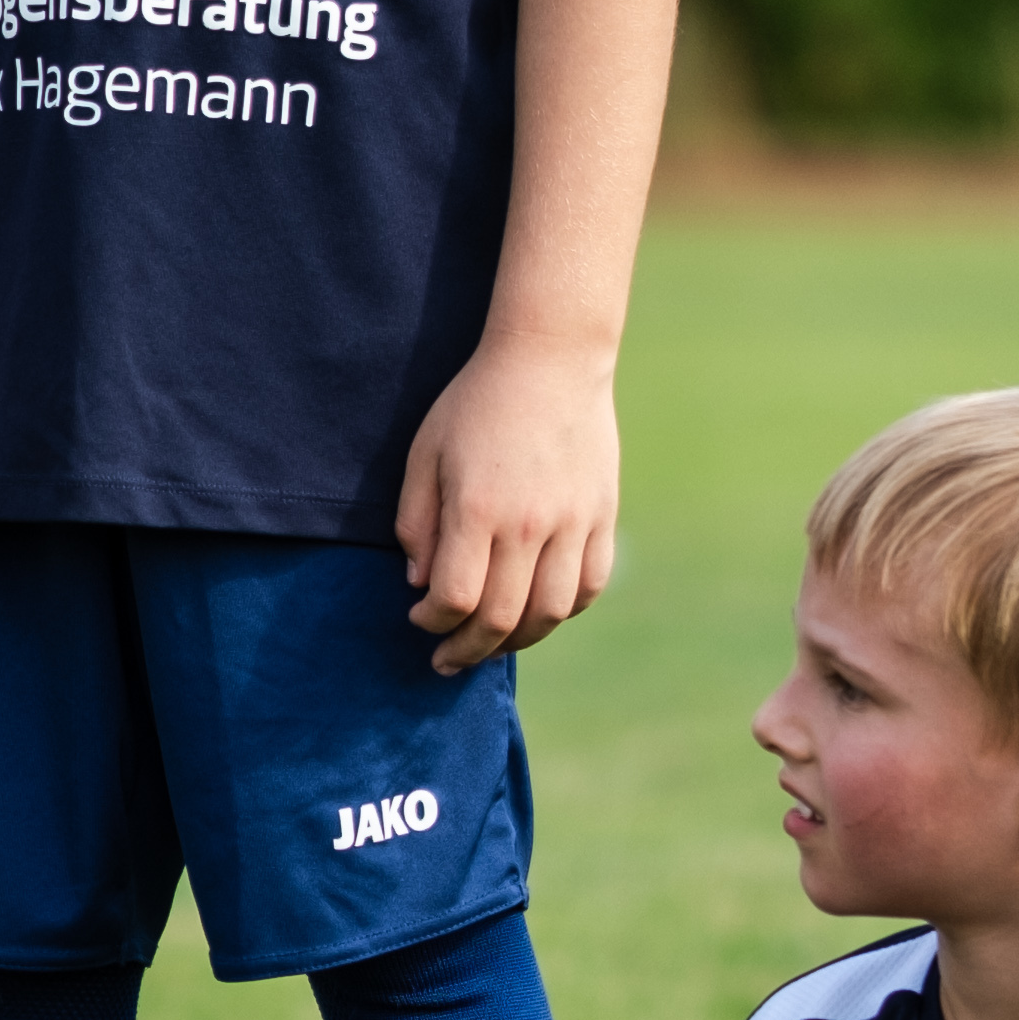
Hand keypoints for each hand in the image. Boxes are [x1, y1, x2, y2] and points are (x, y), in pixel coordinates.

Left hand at [392, 326, 620, 669]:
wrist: (550, 360)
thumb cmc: (474, 404)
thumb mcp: (424, 454)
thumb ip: (417, 523)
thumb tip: (421, 583)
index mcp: (478, 509)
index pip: (456, 598)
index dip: (432, 623)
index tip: (418, 618)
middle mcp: (530, 524)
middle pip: (502, 618)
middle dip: (468, 650)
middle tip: (446, 660)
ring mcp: (574, 523)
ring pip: (551, 613)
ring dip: (517, 640)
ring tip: (492, 643)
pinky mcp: (602, 516)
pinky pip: (589, 586)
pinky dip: (562, 611)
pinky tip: (537, 611)